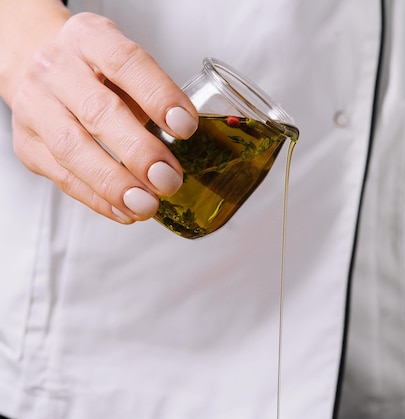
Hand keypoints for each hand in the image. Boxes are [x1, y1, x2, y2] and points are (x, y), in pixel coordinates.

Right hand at [3, 7, 197, 223]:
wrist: (37, 70)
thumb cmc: (94, 73)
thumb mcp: (123, 66)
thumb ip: (152, 98)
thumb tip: (192, 147)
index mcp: (88, 38)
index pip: (125, 63)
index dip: (157, 96)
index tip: (185, 128)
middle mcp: (56, 68)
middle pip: (97, 112)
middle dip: (138, 152)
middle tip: (168, 180)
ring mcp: (36, 107)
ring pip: (73, 149)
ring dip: (114, 184)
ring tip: (147, 205)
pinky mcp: (28, 145)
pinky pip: (63, 178)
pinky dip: (98, 200)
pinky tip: (125, 212)